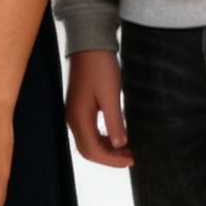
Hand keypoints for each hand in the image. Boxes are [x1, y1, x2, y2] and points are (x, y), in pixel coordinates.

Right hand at [64, 49, 133, 167]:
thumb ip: (114, 123)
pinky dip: (102, 138)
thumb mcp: (110, 96)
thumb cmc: (100, 68)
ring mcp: (74, 113)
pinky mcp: (79, 106)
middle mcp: (73, 118)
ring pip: (88, 141)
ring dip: (106, 149)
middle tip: (130, 156)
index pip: (93, 151)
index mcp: (79, 118)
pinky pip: (88, 131)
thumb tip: (120, 145)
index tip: (132, 159)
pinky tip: (116, 134)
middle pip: (88, 150)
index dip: (113, 160)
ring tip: (126, 148)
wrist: (90, 45)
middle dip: (109, 158)